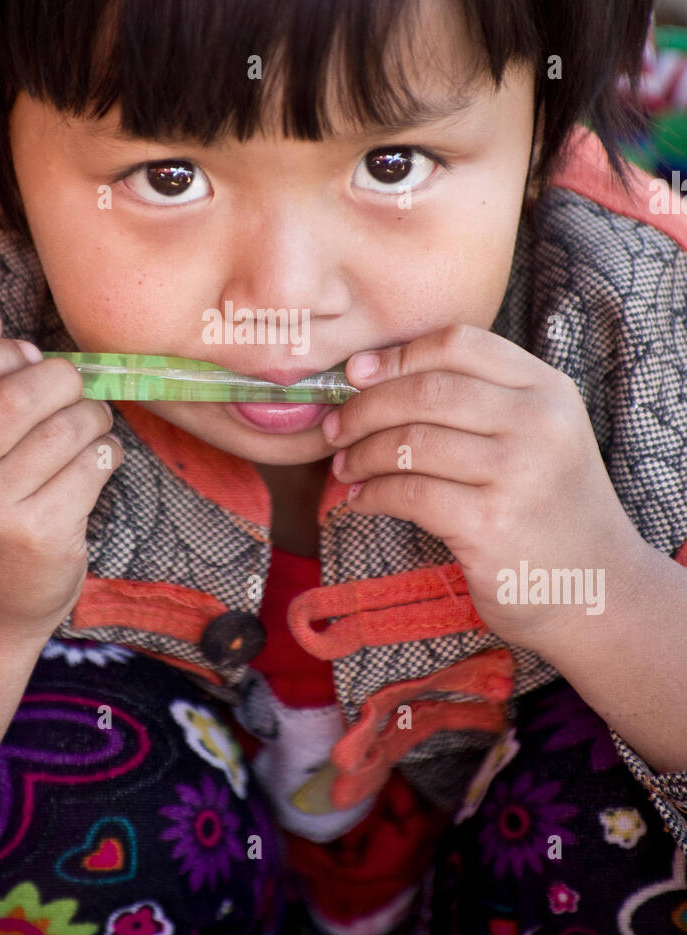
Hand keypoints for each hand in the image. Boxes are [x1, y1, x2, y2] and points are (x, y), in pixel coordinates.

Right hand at [0, 307, 124, 640]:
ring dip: (92, 417)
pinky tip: (92, 464)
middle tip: (71, 390)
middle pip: (21, 392)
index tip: (24, 360)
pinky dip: (105, 454)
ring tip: (86, 427)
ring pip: (68, 427)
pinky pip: (94, 465)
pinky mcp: (41, 537)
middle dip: (62, 380)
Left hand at [324, 323, 644, 646]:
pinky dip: (371, 495)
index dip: (398, 355)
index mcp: (548, 390)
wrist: (598, 591)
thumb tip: (369, 371)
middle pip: (426, 391)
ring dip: (361, 455)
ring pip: (410, 442)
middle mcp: (539, 423)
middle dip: (364, 408)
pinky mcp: (489, 524)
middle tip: (335, 429)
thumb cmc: (548, 508)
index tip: (357, 373)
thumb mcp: (539, 435)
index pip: (459, 344)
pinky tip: (360, 502)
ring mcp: (517, 473)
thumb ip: (480, 398)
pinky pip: (408, 494)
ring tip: (345, 467)